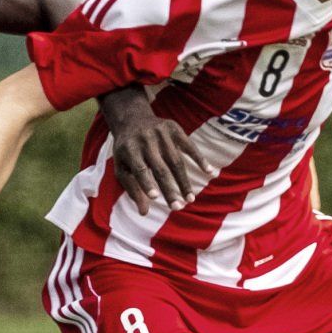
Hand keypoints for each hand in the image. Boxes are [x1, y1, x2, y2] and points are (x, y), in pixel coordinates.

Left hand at [99, 87, 208, 213]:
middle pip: (160, 168)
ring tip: (190, 198)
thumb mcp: (122, 167)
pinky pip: (189, 146)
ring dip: (184, 181)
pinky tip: (209, 172)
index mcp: (129, 150)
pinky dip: (200, 159)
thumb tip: (144, 213)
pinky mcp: (174, 129)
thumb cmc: (127, 151)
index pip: (139, 169)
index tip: (155, 198)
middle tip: (177, 208)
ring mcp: (161, 133)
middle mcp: (145, 140)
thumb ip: (132, 189)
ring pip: (176, 160)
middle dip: (169, 189)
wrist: (132, 119)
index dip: (146, 183)